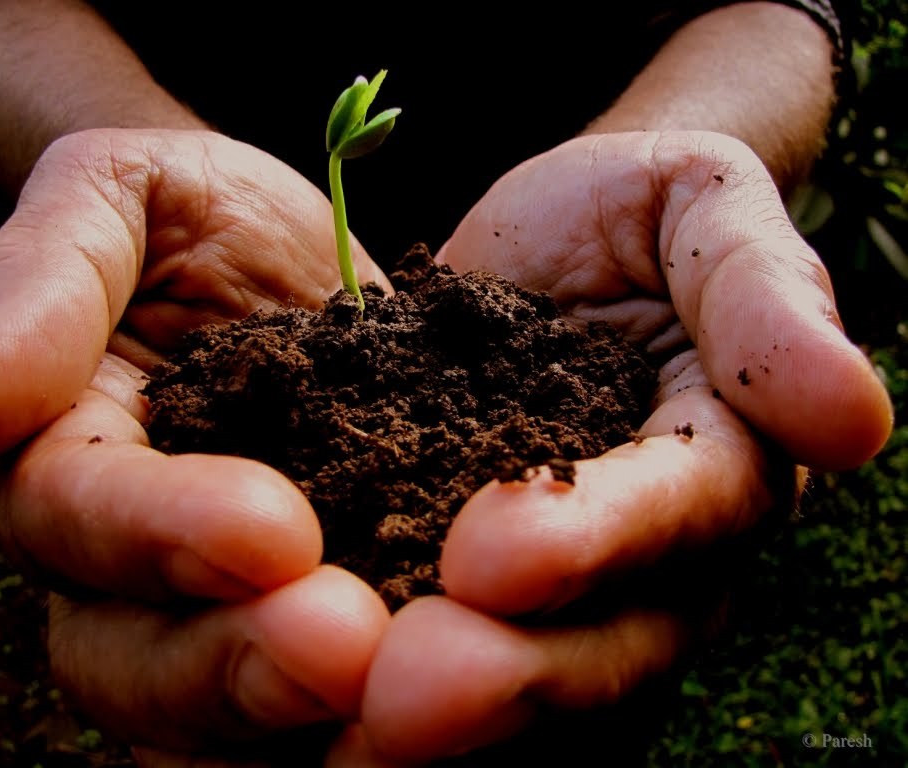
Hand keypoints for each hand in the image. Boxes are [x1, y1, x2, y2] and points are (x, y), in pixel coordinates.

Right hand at [0, 129, 391, 760]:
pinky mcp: (335, 587)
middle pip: (136, 658)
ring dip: (305, 715)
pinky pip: (333, 681)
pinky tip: (459, 682)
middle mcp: (129, 557)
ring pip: (225, 708)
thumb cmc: (182, 210)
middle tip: (346, 647)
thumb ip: (38, 287)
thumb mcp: (112, 198)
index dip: (160, 536)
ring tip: (405, 689)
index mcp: (63, 457)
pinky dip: (375, 706)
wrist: (281, 241)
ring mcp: (229, 595)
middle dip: (236, 666)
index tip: (270, 534)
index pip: (74, 519)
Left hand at [341, 131, 893, 763]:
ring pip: (514, 675)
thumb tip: (857, 417)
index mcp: (720, 466)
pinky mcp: (450, 568)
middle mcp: (647, 556)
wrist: (551, 241)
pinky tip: (291, 707)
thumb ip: (767, 302)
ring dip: (433, 724)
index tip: (495, 557)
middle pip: (601, 645)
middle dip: (508, 677)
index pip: (679, 522)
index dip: (596, 544)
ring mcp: (552, 583)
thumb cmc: (636, 215)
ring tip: (336, 733)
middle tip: (400, 695)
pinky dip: (366, 684)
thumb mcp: (705, 209)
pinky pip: (426, 643)